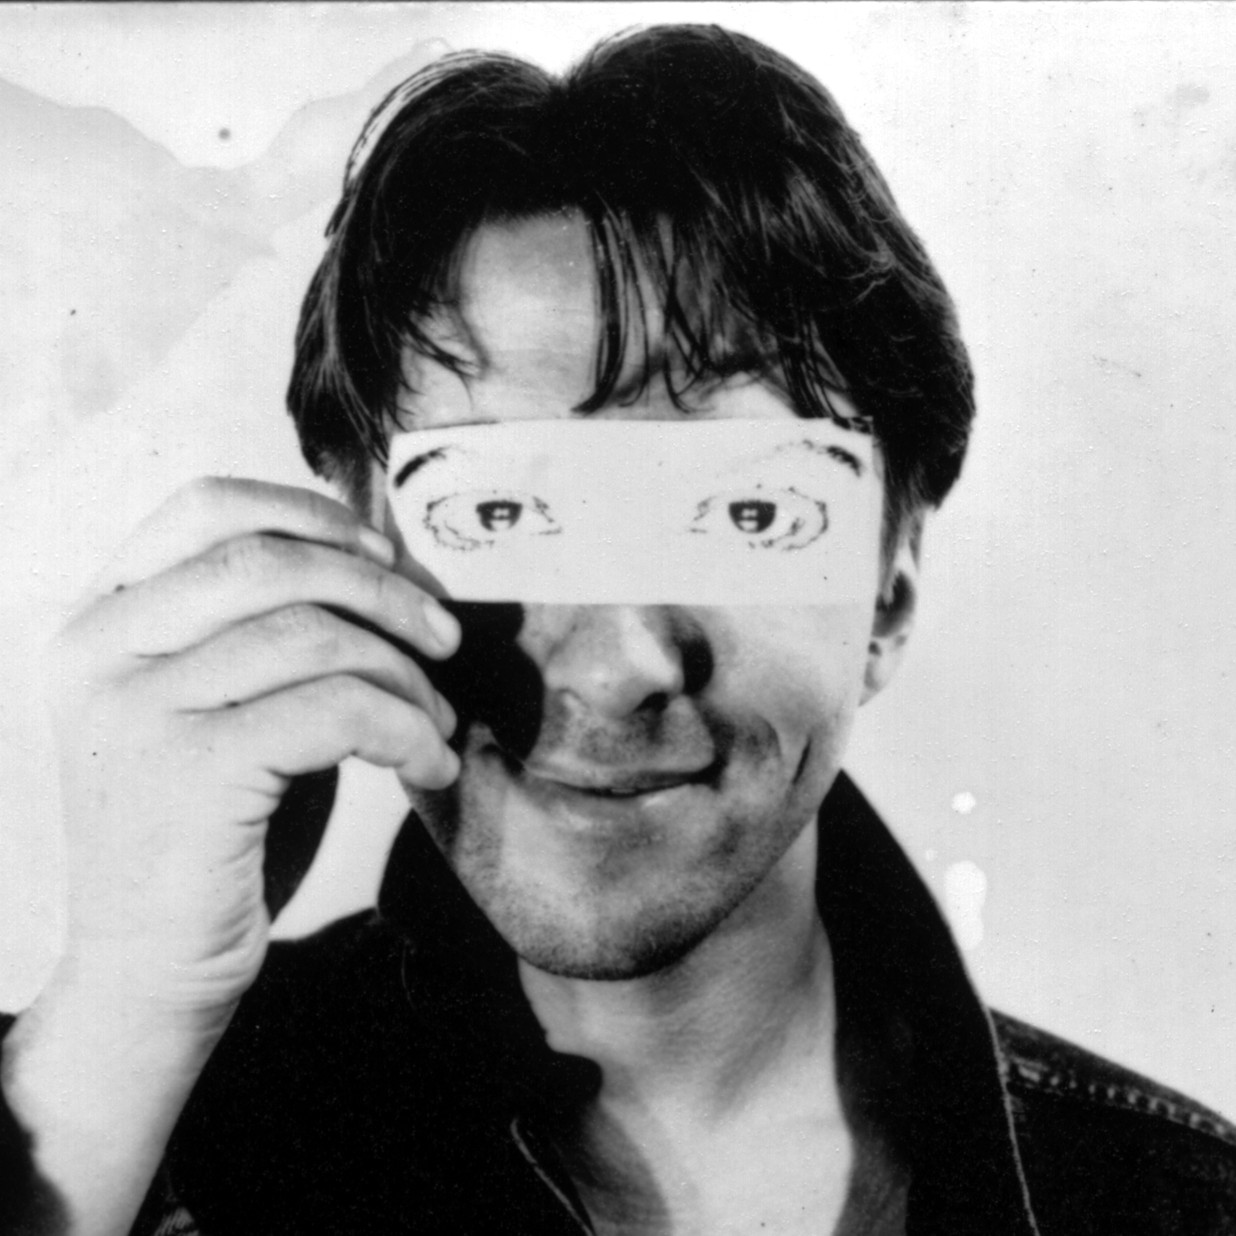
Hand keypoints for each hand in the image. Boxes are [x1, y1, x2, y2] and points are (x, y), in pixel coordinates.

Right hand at [46, 477, 460, 1020]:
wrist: (146, 966)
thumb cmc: (205, 827)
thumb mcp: (219, 703)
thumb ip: (265, 629)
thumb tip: (388, 566)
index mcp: (102, 617)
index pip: (205, 506)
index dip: (312, 514)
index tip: (386, 557)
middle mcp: (101, 649)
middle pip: (270, 562)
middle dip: (381, 590)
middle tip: (444, 635)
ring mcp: (135, 709)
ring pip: (313, 636)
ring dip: (403, 675)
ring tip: (435, 721)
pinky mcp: (189, 771)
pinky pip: (336, 710)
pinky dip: (405, 730)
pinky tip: (429, 765)